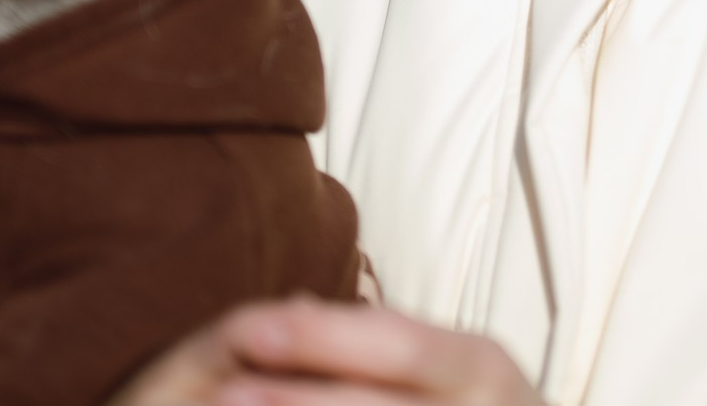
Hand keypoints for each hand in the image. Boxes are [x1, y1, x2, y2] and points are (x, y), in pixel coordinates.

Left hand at [110, 298, 541, 405]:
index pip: (399, 343)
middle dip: (298, 400)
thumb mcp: (449, 364)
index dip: (322, 337)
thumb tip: (288, 311)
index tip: (248, 329)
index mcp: (482, 365)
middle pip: (376, 405)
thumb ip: (377, 341)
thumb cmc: (469, 401)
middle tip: (224, 393)